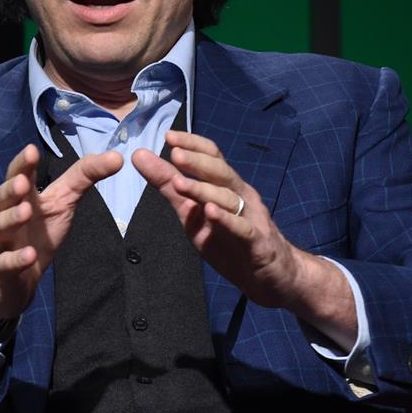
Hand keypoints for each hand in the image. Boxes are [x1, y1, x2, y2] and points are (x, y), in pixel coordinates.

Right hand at [0, 144, 122, 327]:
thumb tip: (117, 157)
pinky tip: (29, 255)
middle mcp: (5, 214)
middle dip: (11, 189)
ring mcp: (1, 242)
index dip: (23, 164)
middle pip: (1, 198)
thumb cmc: (39, 231)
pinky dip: (16, 259)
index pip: (18, 175)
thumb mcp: (64, 201)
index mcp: (22, 197)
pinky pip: (6, 262)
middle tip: (23, 183)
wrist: (16, 278)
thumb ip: (85, 177)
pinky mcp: (3, 268)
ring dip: (11, 218)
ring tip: (26, 212)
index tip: (32, 150)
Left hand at [133, 132, 355, 345]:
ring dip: (204, 190)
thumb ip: (168, 186)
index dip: (193, 144)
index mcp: (226, 186)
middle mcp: (241, 196)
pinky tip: (211, 212)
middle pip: (221, 172)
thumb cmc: (230, 240)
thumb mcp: (192, 213)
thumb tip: (140, 156)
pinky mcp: (257, 243)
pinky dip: (226, 220)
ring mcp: (251, 218)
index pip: (212, 157)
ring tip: (180, 184)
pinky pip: (242, 228)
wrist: (271, 276)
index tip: (169, 136)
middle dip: (198, 162)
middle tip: (175, 153)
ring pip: (229, 198)